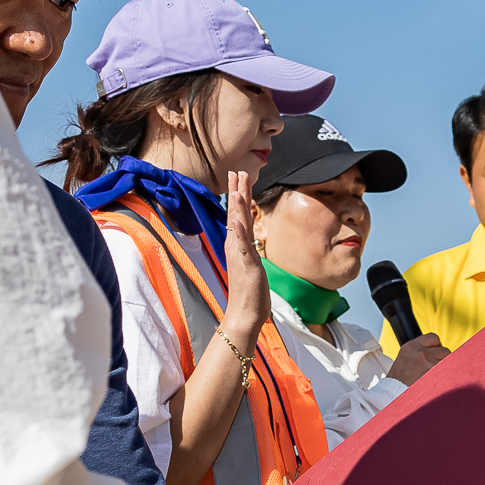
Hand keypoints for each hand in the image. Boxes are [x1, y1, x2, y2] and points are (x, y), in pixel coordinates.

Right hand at [220, 170, 269, 345]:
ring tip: (235, 189)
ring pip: (237, 226)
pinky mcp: (247, 265)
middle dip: (237, 192)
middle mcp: (236, 246)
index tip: (237, 176)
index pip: (237, 214)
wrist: (245, 313)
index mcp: (238, 244)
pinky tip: (236, 221)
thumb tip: (247, 237)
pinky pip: (242, 246)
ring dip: (236, 208)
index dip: (237, 194)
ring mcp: (240, 255)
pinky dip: (239, 233)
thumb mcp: (249, 263)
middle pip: (236, 214)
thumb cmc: (249, 291)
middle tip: (236, 171)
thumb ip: (247, 248)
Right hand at [388, 334, 450, 385]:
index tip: (435, 353)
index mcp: (411, 347)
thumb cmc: (398, 382)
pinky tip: (438, 382)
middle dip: (442, 358)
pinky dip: (446, 377)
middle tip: (436, 368)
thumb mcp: (404, 359)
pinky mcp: (436, 373)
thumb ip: (418, 352)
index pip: (433, 337)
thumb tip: (432, 350)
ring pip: (449, 361)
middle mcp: (421, 352)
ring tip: (436, 377)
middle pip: (443, 349)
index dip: (436, 346)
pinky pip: (449, 372)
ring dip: (445, 368)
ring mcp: (429, 363)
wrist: (394, 395)